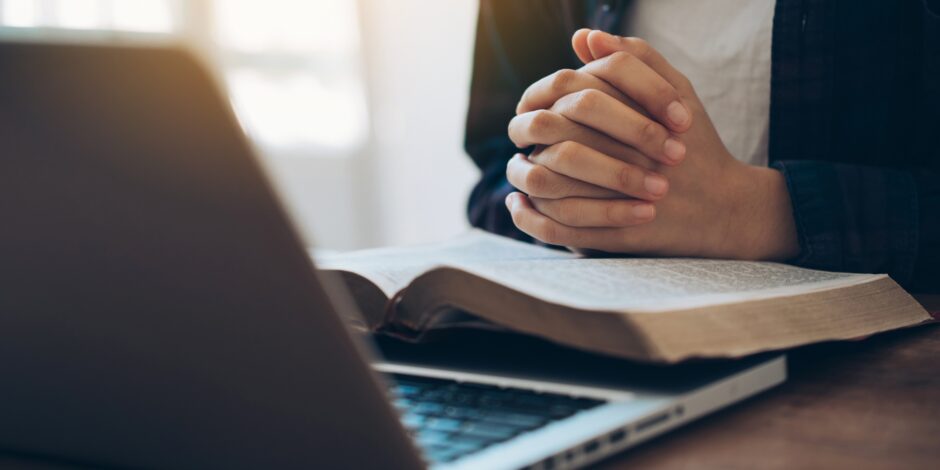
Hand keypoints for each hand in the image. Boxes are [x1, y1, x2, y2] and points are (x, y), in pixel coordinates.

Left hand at [506, 30, 799, 260]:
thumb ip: (634, 60)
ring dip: (522, 173)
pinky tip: (519, 205)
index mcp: (636, 116)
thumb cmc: (697, 145)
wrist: (723, 207)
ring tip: (515, 167)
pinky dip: (529, 217)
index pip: (572, 91)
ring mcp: (618, 199)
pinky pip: (556, 227)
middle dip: (527, 130)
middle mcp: (624, 157)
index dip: (543, 94)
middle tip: (518, 132)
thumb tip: (584, 36)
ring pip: (547, 180)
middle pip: (554, 131)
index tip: (531, 103)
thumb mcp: (677, 92)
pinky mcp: (613, 236)